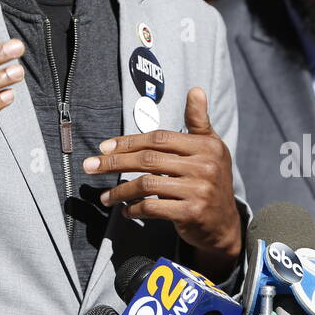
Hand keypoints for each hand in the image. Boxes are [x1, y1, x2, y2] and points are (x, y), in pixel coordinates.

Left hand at [82, 86, 240, 272]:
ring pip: (146, 184)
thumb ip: (198, 121)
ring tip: (105, 196)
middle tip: (90, 166)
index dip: (129, 141)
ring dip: (120, 190)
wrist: (224, 225)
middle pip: (149, 159)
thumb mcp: (211, 148)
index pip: (159, 138)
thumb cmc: (211, 180)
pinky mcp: (192, 213)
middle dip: (115, 162)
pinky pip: (153, 208)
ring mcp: (200, 190)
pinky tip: (126, 210)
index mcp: (207, 146)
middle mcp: (205, 166)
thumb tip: (195, 90)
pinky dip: (134, 209)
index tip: (104, 147)